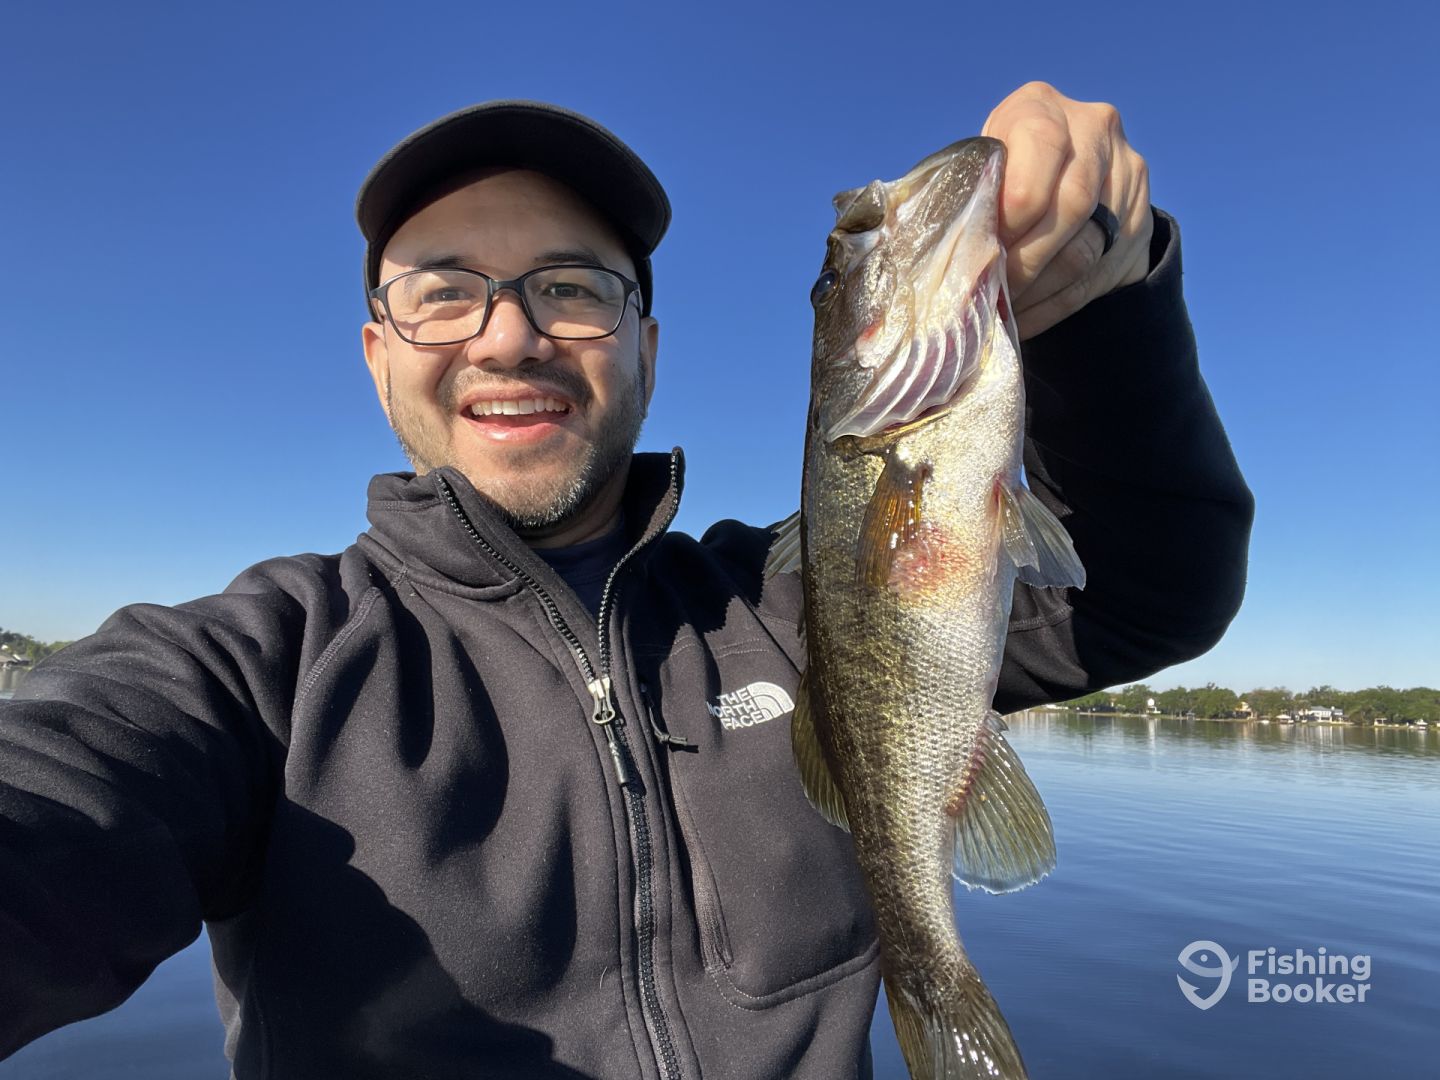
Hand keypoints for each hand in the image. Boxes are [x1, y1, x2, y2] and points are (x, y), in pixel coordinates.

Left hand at [982, 81, 1152, 339]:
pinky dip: (1055, 305)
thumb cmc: (997, 173)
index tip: (987, 246)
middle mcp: (1093, 128)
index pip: (1041, 148)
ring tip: (1004, 312)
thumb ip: (971, 193)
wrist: (1066, 171)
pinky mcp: (1141, 218)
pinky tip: (1025, 320)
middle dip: (1026, 259)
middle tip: (992, 292)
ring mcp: (1125, 172)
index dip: (1014, 205)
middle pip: (1073, 203)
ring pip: (1088, 247)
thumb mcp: (979, 166)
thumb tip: (945, 253)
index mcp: (1040, 107)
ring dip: (1039, 290)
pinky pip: (1098, 275)